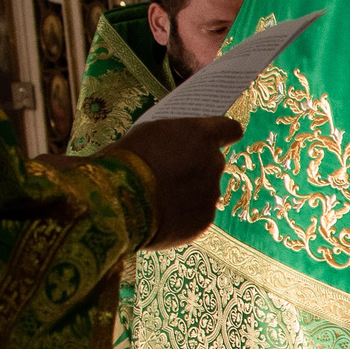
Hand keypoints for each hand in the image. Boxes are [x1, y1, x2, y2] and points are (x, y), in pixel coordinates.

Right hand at [102, 116, 242, 248]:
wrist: (119, 202)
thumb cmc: (125, 161)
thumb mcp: (145, 136)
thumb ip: (170, 141)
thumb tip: (171, 149)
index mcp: (200, 135)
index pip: (230, 129)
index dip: (223, 134)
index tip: (218, 138)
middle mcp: (213, 163)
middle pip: (213, 163)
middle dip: (196, 167)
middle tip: (169, 173)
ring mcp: (211, 193)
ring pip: (205, 191)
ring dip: (188, 193)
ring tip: (158, 199)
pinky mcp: (205, 219)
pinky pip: (196, 215)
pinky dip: (182, 216)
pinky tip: (160, 216)